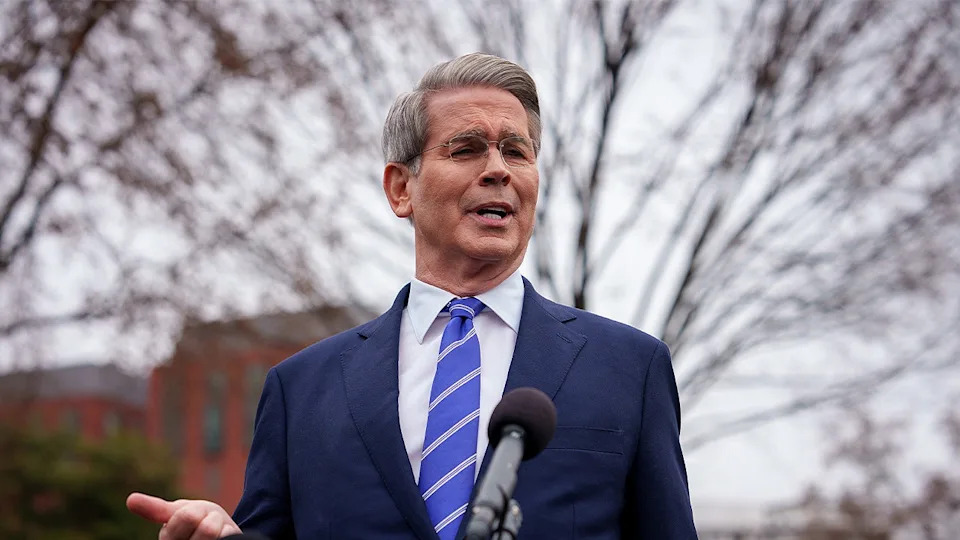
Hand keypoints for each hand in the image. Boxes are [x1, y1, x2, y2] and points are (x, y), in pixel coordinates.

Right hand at [126, 492, 241, 539]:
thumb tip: (130, 500)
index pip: (187, 517)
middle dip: (210, 517)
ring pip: (218, 535)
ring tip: (217, 532)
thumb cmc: (198, 520)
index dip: (195, 512)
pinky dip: (230, 534)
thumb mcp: (180, 512)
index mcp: (168, 539)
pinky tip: (225, 539)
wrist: (222, 533)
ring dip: (222, 527)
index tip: (193, 516)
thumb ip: (157, 509)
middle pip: (206, 528)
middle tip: (208, 523)